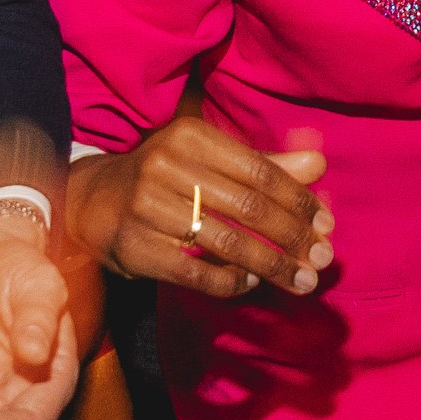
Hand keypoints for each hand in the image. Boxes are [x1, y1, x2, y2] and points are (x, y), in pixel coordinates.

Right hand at [63, 113, 331, 302]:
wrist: (93, 202)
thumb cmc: (167, 178)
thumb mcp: (209, 160)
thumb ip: (264, 165)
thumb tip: (319, 164)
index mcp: (191, 136)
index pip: (261, 172)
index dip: (299, 201)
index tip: (326, 225)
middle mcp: (166, 166)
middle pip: (248, 207)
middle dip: (293, 237)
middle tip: (322, 259)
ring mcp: (147, 208)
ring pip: (226, 243)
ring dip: (272, 266)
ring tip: (301, 281)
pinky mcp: (136, 248)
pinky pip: (196, 272)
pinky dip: (230, 281)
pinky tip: (251, 283)